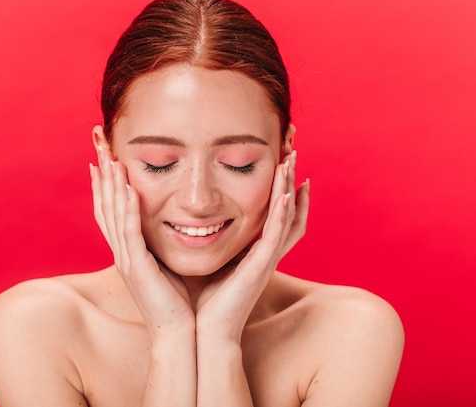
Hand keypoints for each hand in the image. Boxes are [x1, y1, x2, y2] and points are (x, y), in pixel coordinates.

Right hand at [90, 145, 194, 338]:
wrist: (180, 334)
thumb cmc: (178, 301)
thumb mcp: (166, 264)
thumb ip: (162, 244)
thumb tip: (171, 224)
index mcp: (128, 251)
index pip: (110, 210)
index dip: (104, 184)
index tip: (102, 158)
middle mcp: (122, 252)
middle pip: (105, 205)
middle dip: (103, 174)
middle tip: (98, 145)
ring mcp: (127, 260)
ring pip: (114, 215)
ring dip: (112, 185)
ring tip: (110, 158)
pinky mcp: (138, 269)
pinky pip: (131, 234)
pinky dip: (128, 210)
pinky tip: (129, 189)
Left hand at [195, 151, 310, 341]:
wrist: (202, 331)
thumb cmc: (202, 300)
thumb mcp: (209, 262)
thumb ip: (211, 243)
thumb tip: (192, 222)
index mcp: (254, 253)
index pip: (278, 218)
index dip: (286, 194)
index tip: (285, 169)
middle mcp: (265, 255)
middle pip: (289, 212)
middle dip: (291, 182)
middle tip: (293, 154)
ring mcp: (266, 260)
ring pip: (286, 218)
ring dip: (289, 188)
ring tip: (291, 162)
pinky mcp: (261, 267)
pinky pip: (276, 236)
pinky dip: (282, 213)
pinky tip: (285, 193)